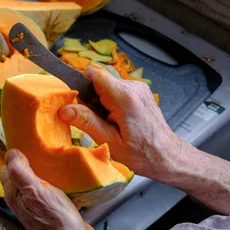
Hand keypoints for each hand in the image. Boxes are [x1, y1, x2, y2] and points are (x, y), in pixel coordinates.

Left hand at [0, 149, 89, 229]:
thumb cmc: (53, 220)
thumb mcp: (33, 190)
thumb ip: (20, 172)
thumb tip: (11, 153)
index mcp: (14, 194)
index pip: (7, 169)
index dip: (14, 156)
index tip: (28, 143)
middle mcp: (25, 199)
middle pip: (24, 173)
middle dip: (32, 161)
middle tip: (45, 148)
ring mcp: (41, 205)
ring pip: (41, 181)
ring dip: (49, 170)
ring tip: (59, 158)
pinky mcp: (58, 209)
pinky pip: (56, 190)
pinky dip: (61, 182)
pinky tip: (71, 176)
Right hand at [58, 65, 187, 180]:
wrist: (166, 155)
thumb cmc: (140, 153)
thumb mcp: (108, 141)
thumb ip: (86, 122)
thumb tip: (64, 109)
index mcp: (125, 98)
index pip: (95, 74)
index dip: (81, 84)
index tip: (75, 101)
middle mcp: (133, 87)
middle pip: (100, 81)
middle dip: (91, 99)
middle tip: (96, 121)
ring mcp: (138, 88)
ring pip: (107, 86)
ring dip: (101, 102)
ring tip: (108, 123)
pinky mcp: (139, 91)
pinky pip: (116, 90)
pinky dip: (111, 103)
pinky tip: (116, 120)